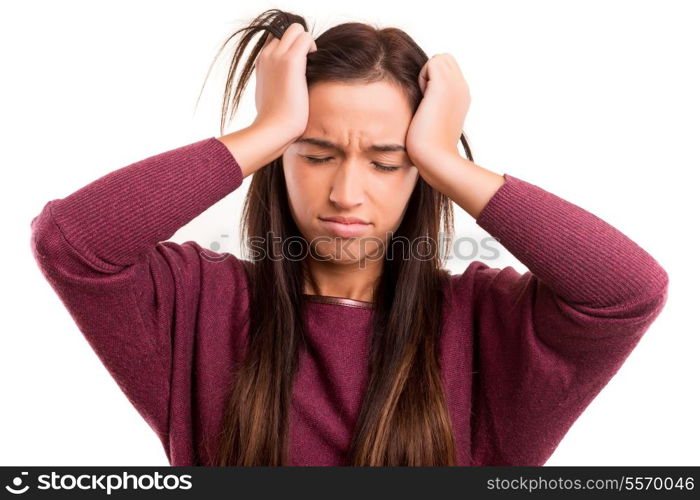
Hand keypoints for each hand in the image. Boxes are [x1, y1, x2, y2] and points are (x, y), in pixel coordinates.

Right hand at [253, 22, 316, 139]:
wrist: (272, 129)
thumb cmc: (274, 120)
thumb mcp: (268, 95)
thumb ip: (273, 81)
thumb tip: (282, 84)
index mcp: (261, 62)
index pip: (277, 38)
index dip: (291, 48)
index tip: (299, 65)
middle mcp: (266, 55)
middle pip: (286, 30)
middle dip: (300, 41)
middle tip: (307, 62)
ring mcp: (277, 56)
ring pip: (296, 29)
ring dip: (307, 43)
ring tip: (310, 64)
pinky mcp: (290, 62)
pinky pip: (305, 37)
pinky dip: (313, 47)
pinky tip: (313, 65)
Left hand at [405, 54, 470, 171]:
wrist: (436, 158)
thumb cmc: (429, 146)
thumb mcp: (433, 121)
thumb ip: (432, 105)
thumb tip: (420, 101)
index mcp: (461, 96)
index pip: (448, 68)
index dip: (434, 78)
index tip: (428, 102)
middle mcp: (462, 89)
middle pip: (445, 59)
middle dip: (431, 72)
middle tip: (425, 98)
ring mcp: (456, 86)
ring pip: (439, 58)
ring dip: (427, 74)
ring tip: (425, 99)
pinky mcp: (444, 87)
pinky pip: (432, 62)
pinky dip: (423, 76)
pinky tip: (423, 99)